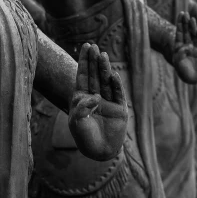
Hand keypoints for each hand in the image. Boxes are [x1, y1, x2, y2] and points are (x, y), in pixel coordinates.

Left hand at [69, 44, 127, 160]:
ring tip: (103, 56)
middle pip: (95, 75)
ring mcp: (108, 101)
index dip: (85, 61)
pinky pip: (117, 94)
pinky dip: (115, 84)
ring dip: (105, 69)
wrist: (99, 151)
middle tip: (94, 46)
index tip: (86, 46)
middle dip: (94, 61)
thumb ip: (82, 108)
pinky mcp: (120, 109)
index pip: (84, 75)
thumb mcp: (77, 121)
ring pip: (106, 82)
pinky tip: (113, 75)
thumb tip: (95, 97)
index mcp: (82, 97)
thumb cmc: (84, 136)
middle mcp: (96, 96)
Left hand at [172, 12, 196, 83]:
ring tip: (191, 19)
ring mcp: (196, 47)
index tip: (180, 15)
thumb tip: (187, 47)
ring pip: (194, 35)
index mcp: (180, 46)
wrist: (193, 78)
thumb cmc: (182, 70)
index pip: (179, 32)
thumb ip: (180, 53)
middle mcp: (188, 45)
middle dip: (185, 23)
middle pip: (187, 31)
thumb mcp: (178, 61)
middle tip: (185, 13)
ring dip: (193, 27)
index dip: (180, 24)